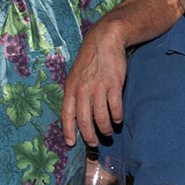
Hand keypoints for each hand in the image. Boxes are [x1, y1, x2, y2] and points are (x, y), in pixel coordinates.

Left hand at [62, 23, 126, 146]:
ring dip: (105, 128)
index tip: (71, 143)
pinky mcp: (114, 85)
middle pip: (85, 120)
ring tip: (108, 132)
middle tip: (94, 143)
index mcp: (71, 88)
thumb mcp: (75, 75)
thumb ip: (75, 94)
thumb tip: (76, 115)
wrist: (104, 40)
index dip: (68, 131)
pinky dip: (117, 117)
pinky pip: (115, 107)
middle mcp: (83, 90)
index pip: (67, 115)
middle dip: (89, 136)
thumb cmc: (89, 60)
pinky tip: (118, 119)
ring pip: (101, 117)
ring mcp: (99, 87)